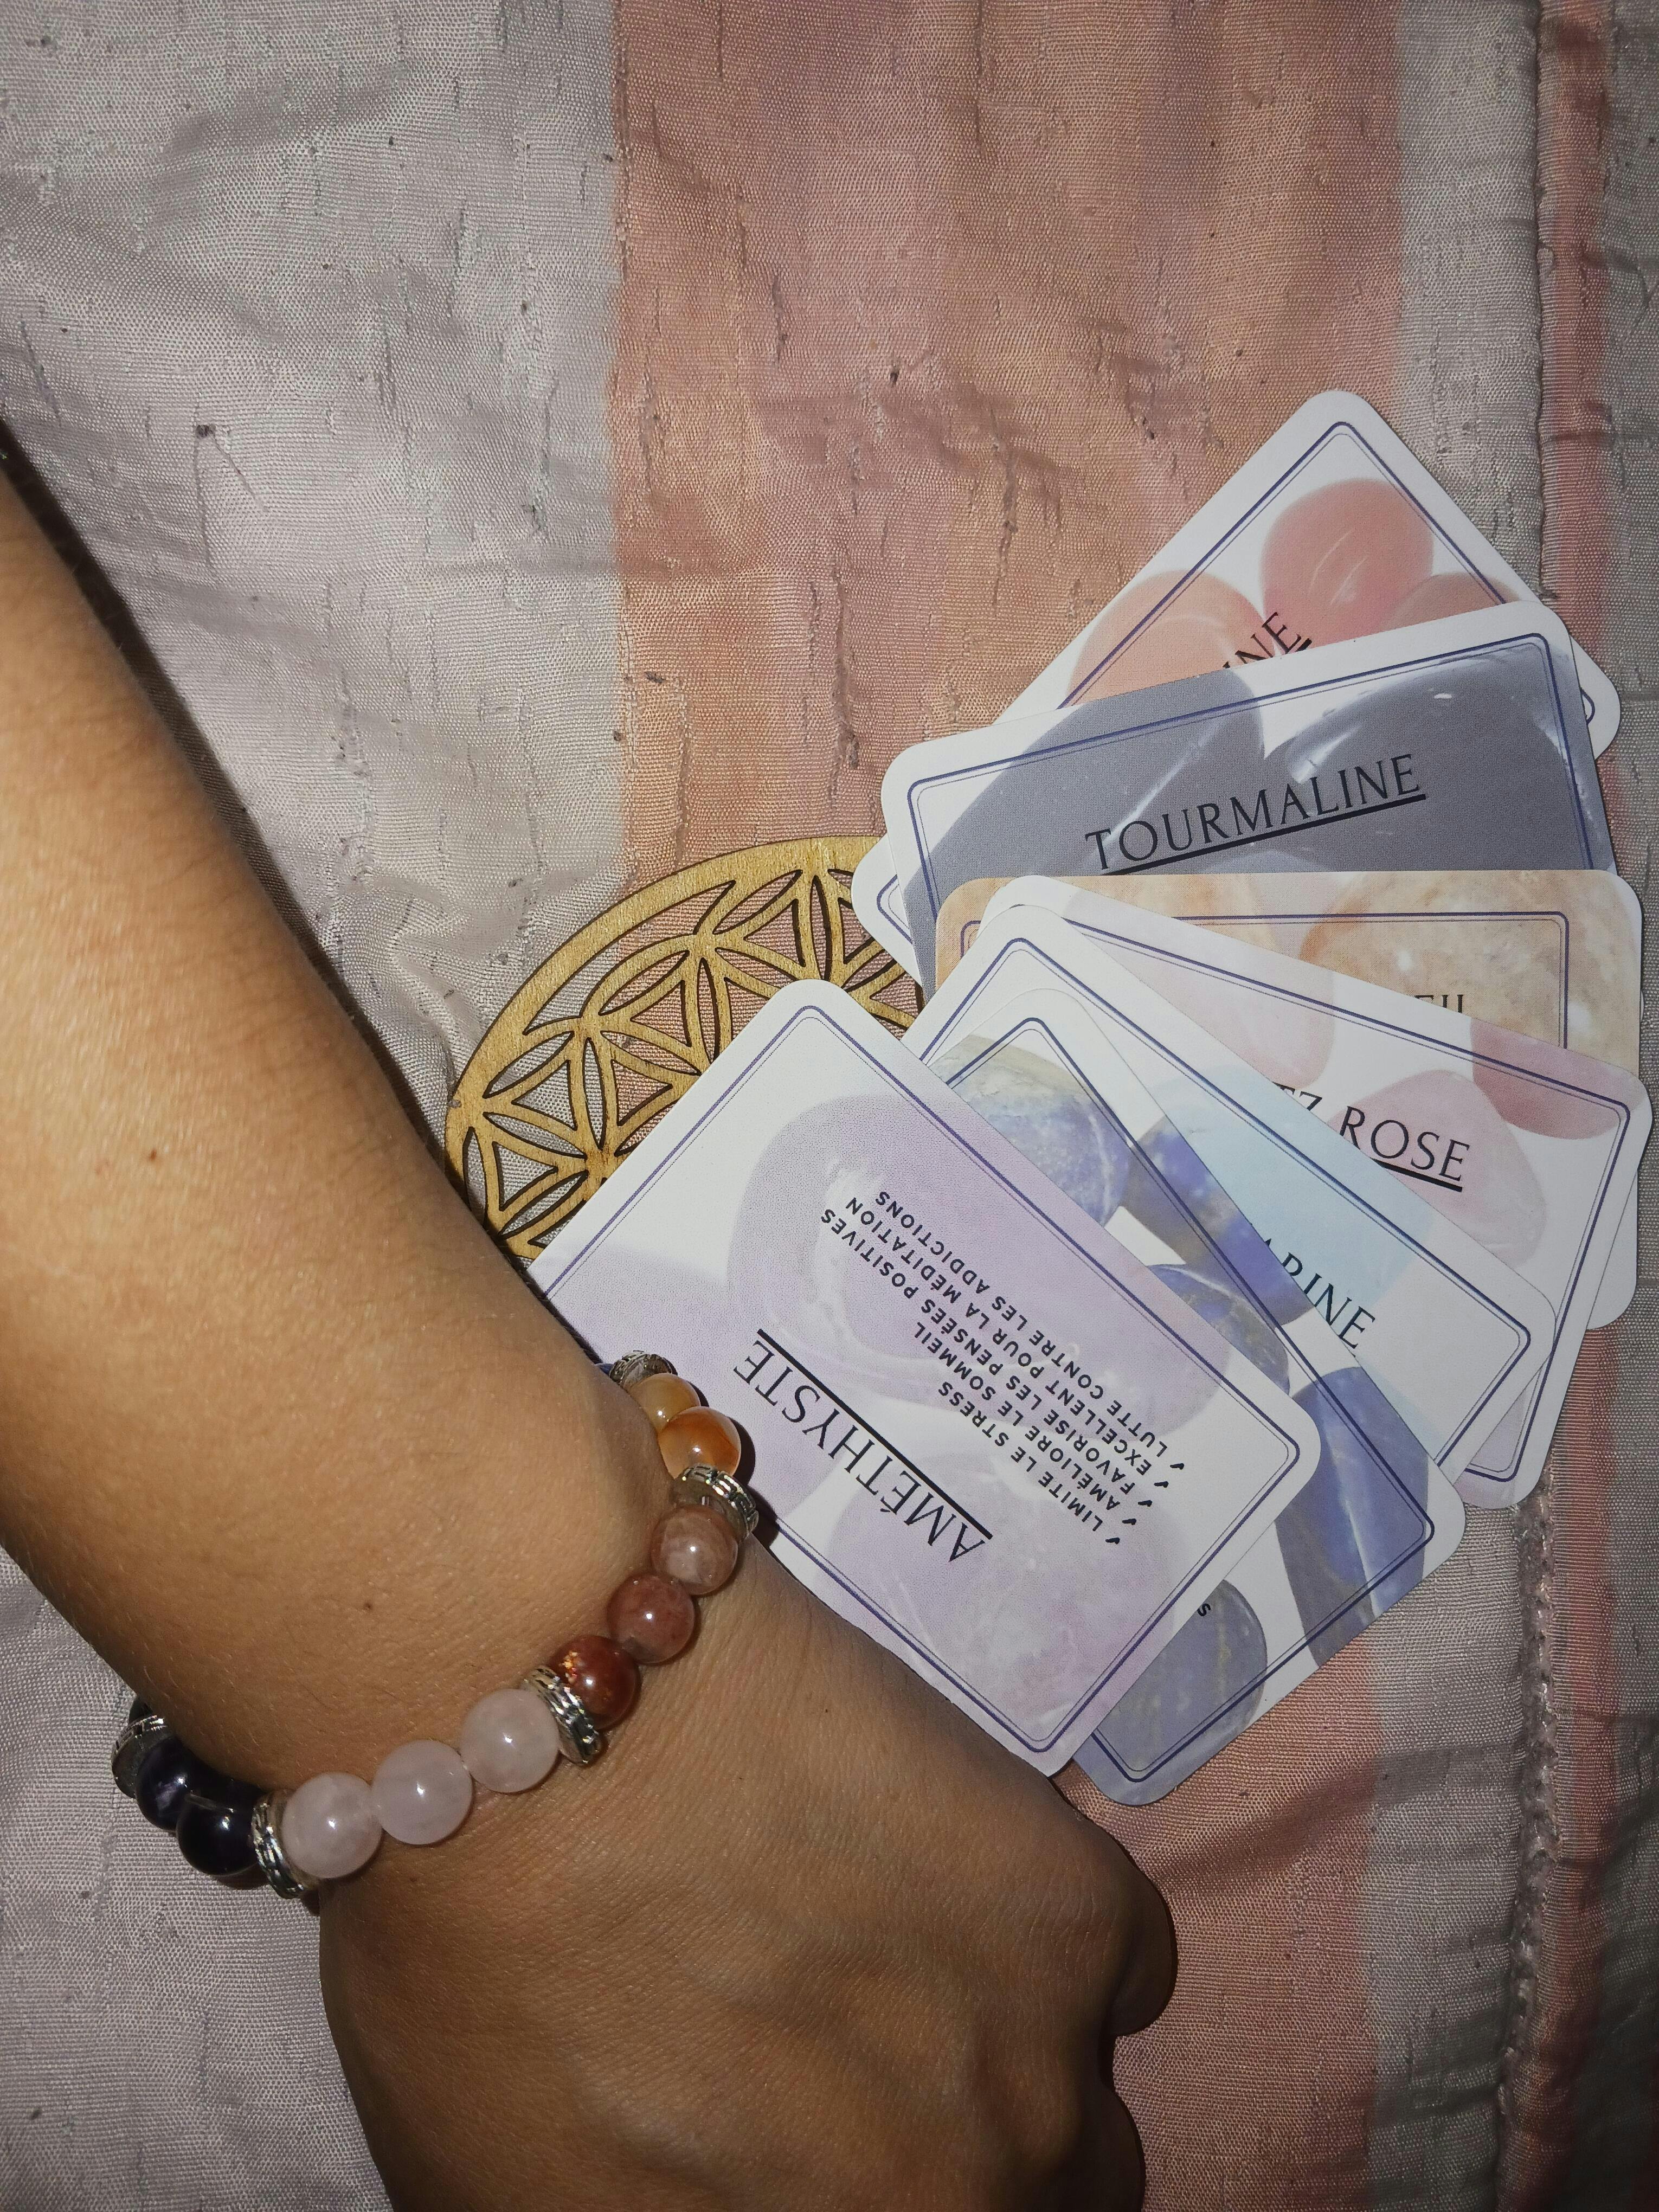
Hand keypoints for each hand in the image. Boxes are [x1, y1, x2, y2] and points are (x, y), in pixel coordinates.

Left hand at [321, 1501, 1173, 2211]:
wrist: (543, 1733)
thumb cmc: (482, 1978)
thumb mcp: (521, 2192)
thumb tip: (722, 2194)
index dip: (862, 2192)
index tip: (830, 2148)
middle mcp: (960, 2208)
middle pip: (1024, 2209)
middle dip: (952, 2169)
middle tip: (863, 2073)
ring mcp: (1037, 2083)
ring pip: (1079, 2120)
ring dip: (1008, 2062)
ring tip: (898, 1954)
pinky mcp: (1081, 1924)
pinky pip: (1127, 1974)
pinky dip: (1063, 1947)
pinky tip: (961, 1877)